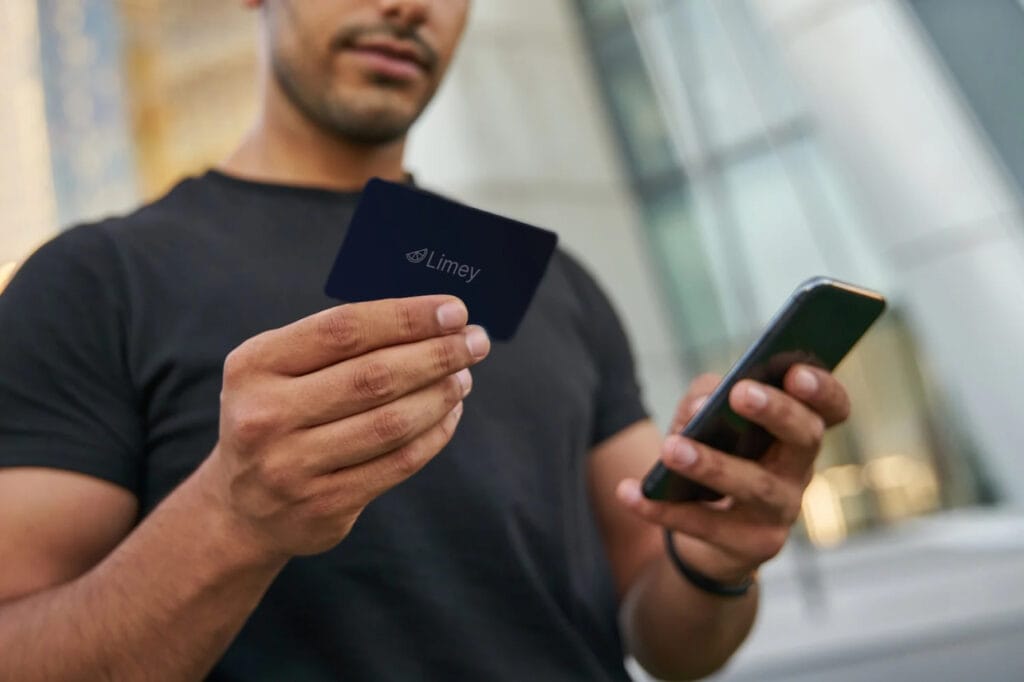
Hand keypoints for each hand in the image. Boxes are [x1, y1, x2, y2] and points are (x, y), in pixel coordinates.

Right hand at [198, 296, 490, 559]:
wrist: (242, 508)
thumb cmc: (277, 416)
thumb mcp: (279, 370)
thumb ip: (340, 344)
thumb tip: (431, 319)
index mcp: (255, 365)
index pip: (344, 330)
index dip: (406, 317)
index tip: (454, 311)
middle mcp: (266, 416)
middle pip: (373, 376)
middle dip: (437, 355)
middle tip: (475, 342)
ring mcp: (292, 467)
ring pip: (390, 423)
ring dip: (440, 395)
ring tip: (463, 376)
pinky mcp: (323, 507)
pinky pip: (397, 464)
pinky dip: (434, 434)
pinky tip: (450, 413)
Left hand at [617, 366, 849, 583]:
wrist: (709, 538)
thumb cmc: (716, 458)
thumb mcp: (707, 419)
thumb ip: (705, 399)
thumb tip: (704, 404)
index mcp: (797, 432)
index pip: (832, 409)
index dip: (824, 390)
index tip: (796, 371)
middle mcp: (800, 470)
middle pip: (803, 439)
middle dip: (775, 413)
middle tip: (740, 393)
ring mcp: (781, 512)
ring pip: (754, 485)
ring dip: (712, 464)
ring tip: (671, 449)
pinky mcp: (753, 546)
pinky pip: (706, 525)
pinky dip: (663, 508)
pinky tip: (629, 493)